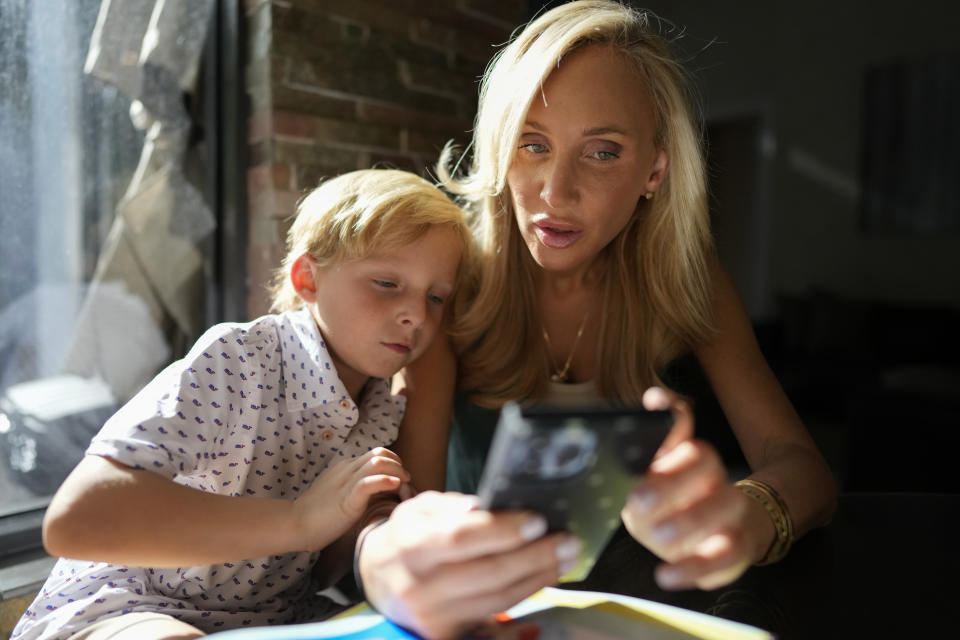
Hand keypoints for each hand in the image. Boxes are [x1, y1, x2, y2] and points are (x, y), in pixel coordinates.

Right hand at [294, 447, 409, 551]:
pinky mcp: (346, 499)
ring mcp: (346, 483)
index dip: (394, 463)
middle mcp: (347, 470)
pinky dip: (385, 481)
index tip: (401, 479)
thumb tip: (377, 493)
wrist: (294, 524)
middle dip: (399, 464)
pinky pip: (368, 483)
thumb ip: (355, 489)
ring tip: (403, 484)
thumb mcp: (339, 494)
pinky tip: (395, 486)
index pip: (377, 454)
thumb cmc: (317, 516)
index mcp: (346, 467)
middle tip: (406, 482)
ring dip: (397, 471)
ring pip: (378, 463)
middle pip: (381, 453)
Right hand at [357, 491, 578, 639]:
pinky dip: (524, 597)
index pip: (462, 537)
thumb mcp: (422, 509)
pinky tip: (544, 579)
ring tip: (563, 558)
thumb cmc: (408, 535)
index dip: (503, 530)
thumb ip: (454, 506)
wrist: (378, 577)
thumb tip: (489, 505)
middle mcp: (419, 584)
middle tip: (567, 541)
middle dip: (535, 556)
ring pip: (498, 598)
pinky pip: (494, 616)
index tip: (538, 520)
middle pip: (489, 572)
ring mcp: (432, 614)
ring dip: (538, 578)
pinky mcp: (445, 633)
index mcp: (412, 544)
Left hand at [620, 387, 760, 590]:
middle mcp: (716, 482)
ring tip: (657, 535)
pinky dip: (693, 570)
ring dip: (688, 524)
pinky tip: (666, 575)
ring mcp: (730, 517)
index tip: (650, 434)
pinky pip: (722, 561)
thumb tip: (655, 399)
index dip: (673, 431)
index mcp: (694, 460)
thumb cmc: (678, 498)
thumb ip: (658, 434)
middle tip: (638, 501)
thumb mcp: (658, 471)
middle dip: (671, 484)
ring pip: (722, 512)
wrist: (728, 531)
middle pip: (707, 469)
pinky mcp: (733, 552)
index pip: (689, 437)